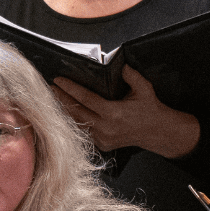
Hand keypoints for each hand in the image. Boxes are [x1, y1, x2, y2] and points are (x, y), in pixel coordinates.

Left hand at [52, 65, 200, 158]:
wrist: (158, 132)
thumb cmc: (151, 109)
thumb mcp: (144, 89)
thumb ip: (132, 76)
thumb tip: (121, 65)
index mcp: (114, 113)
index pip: (86, 99)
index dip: (70, 89)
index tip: (59, 80)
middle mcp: (106, 128)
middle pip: (76, 111)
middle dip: (62, 98)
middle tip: (51, 87)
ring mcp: (103, 139)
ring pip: (78, 123)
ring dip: (66, 111)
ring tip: (56, 99)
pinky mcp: (104, 145)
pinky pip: (85, 132)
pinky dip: (76, 122)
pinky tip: (69, 112)